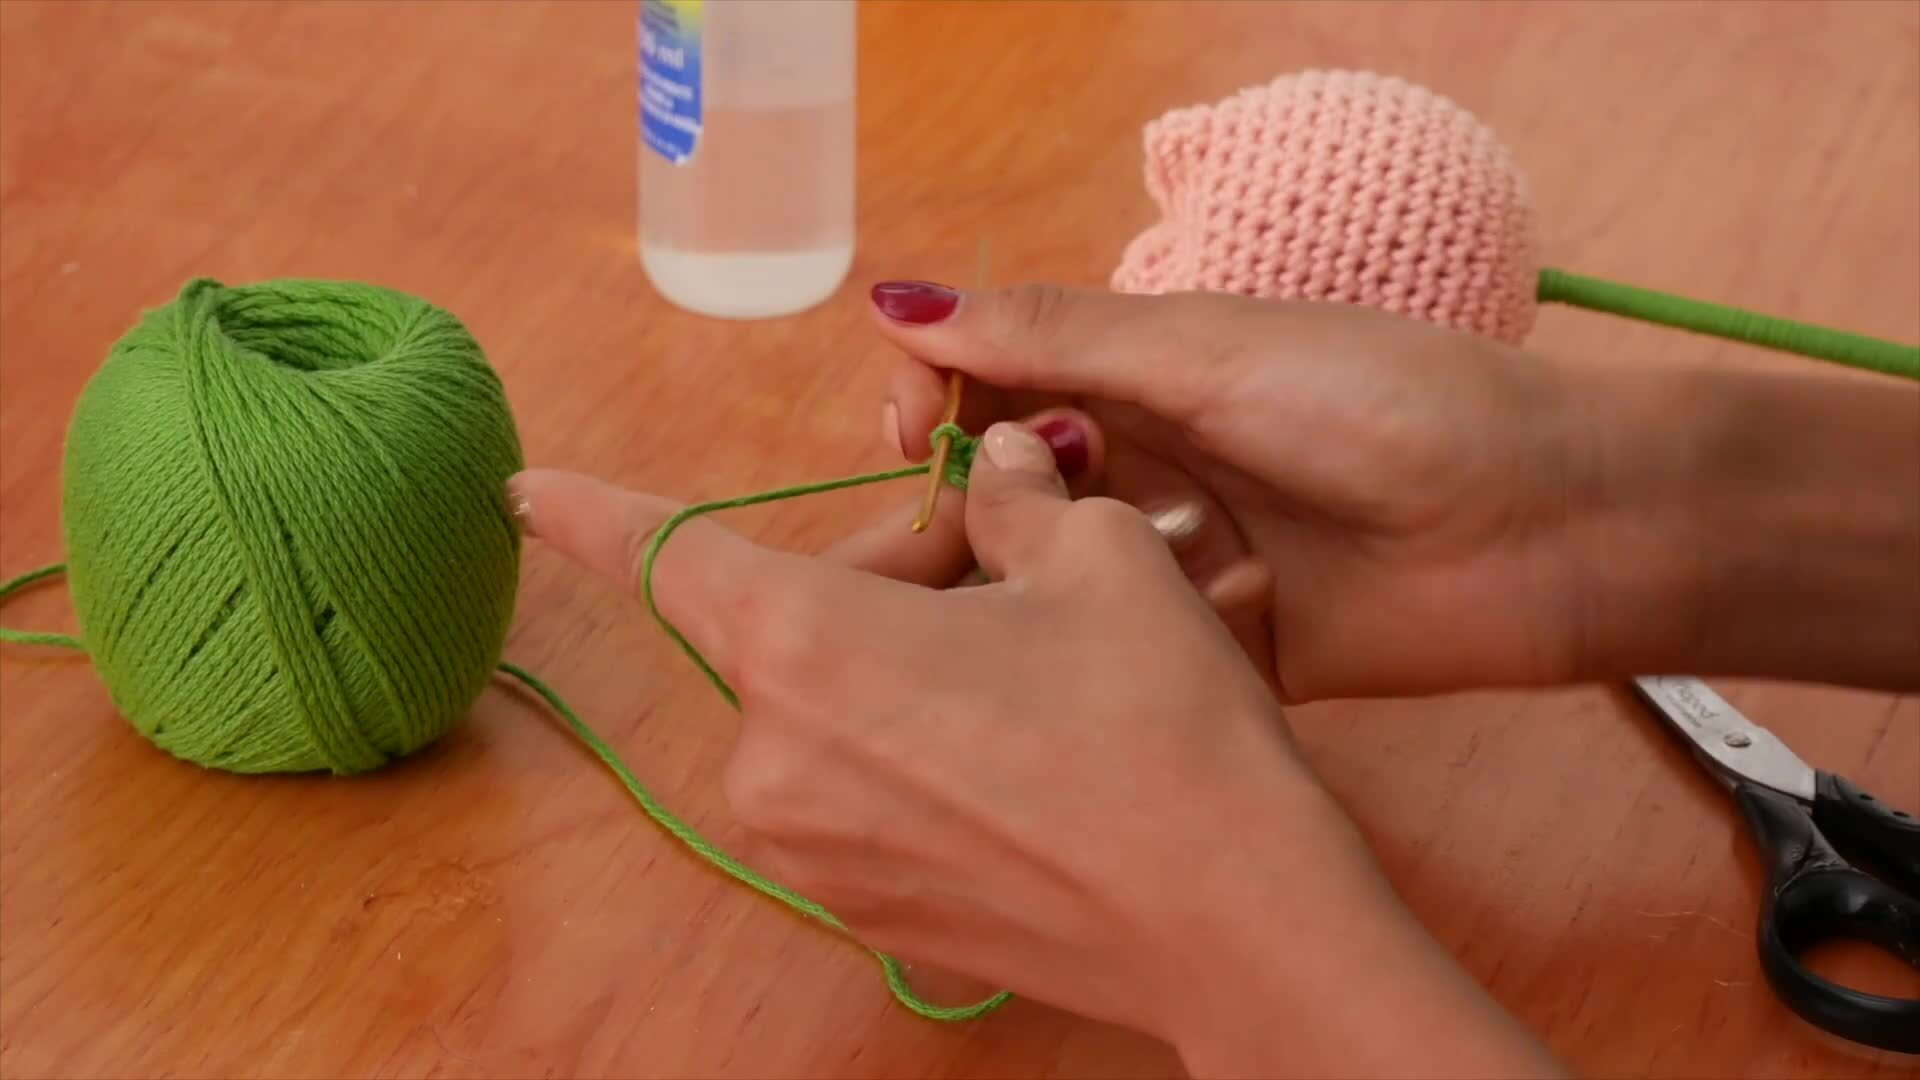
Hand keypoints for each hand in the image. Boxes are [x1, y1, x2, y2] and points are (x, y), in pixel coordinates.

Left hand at [507, 422, 1559, 1077]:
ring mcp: (814, 854)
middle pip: (784, 628)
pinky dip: (914, 750)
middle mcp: (775, 760)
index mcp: (805, 646)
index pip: (664, 556)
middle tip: (998, 553)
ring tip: (1026, 658)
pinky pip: (859, 794)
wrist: (1239, 923)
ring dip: (898, 665)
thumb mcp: (1097, 560)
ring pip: (825, 712)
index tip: (522, 490)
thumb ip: (1014, 497)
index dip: (589, 514)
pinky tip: (1024, 748)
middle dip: (878, 576)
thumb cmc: (1162, 723)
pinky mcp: (867, 914)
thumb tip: (998, 467)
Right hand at [873, 282, 1584, 700]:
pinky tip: (1161, 640)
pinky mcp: (1222, 651)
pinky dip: (1134, 646)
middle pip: (1015, 483)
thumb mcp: (1210, 351)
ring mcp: (1186, 559)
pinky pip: (1134, 654)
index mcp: (1147, 371)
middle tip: (988, 527)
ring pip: (1063, 575)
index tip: (911, 436)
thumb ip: (1056, 337)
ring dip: (1058, 576)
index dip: (939, 402)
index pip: (998, 379)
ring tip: (1078, 585)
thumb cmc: (1387, 407)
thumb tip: (897, 300)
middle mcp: (1156, 461)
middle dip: (985, 503)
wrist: (1547, 529)